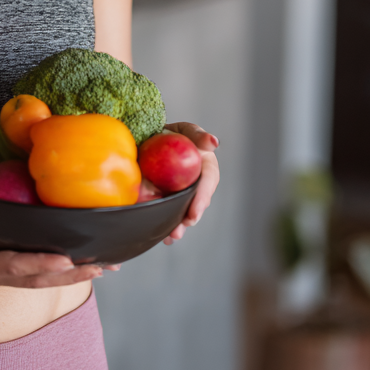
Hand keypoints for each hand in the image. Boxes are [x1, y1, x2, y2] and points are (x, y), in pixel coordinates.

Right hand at [0, 199, 109, 287]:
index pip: (14, 266)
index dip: (41, 263)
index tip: (68, 258)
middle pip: (36, 278)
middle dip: (71, 274)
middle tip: (105, 266)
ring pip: (36, 278)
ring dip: (70, 274)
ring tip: (103, 266)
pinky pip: (28, 269)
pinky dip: (54, 266)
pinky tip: (71, 258)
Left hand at [160, 122, 218, 244]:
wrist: (156, 137)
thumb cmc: (177, 134)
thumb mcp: (187, 131)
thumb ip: (198, 135)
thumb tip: (213, 142)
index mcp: (206, 169)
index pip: (207, 185)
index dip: (201, 200)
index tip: (193, 215)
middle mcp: (197, 185)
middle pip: (195, 204)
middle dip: (187, 219)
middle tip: (177, 231)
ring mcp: (183, 193)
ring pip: (182, 211)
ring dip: (176, 226)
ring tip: (169, 238)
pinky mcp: (168, 197)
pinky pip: (168, 211)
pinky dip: (164, 223)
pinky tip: (160, 235)